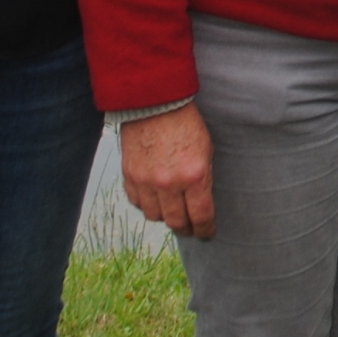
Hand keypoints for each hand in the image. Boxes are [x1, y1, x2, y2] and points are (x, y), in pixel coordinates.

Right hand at [119, 104, 215, 238]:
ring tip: (173, 210)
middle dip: (186, 228)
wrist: (155, 103)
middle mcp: (169, 183)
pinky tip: (155, 198)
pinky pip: (137, 202)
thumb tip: (201, 205)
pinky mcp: (129, 176)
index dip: (205, 230)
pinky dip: (147, 204)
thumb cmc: (186, 123)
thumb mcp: (206, 150)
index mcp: (194, 176)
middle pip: (176, 222)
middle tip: (191, 228)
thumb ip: (203, 179)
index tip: (207, 234)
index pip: (201, 216)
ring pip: (155, 216)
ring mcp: (146, 181)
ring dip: (165, 216)